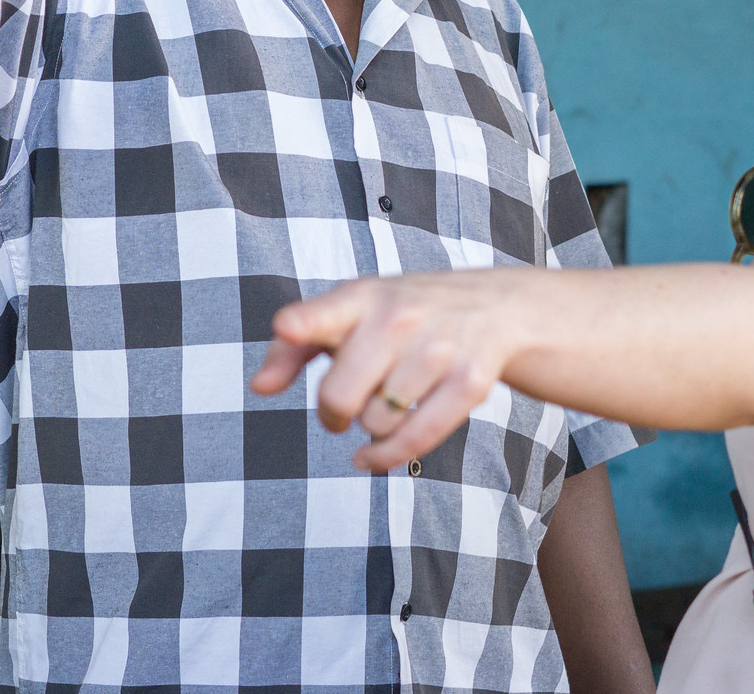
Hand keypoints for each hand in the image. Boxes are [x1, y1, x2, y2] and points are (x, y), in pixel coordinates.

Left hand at [250, 271, 520, 472]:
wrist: (493, 304)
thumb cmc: (400, 314)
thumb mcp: (348, 313)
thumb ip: (294, 347)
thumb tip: (260, 387)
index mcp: (362, 297)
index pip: (326, 312)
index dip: (303, 324)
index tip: (287, 328)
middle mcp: (399, 318)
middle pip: (340, 396)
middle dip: (332, 414)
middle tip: (340, 409)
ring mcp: (438, 349)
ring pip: (376, 422)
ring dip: (370, 426)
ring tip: (381, 405)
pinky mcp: (470, 382)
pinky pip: (416, 438)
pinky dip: (386, 457)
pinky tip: (371, 457)